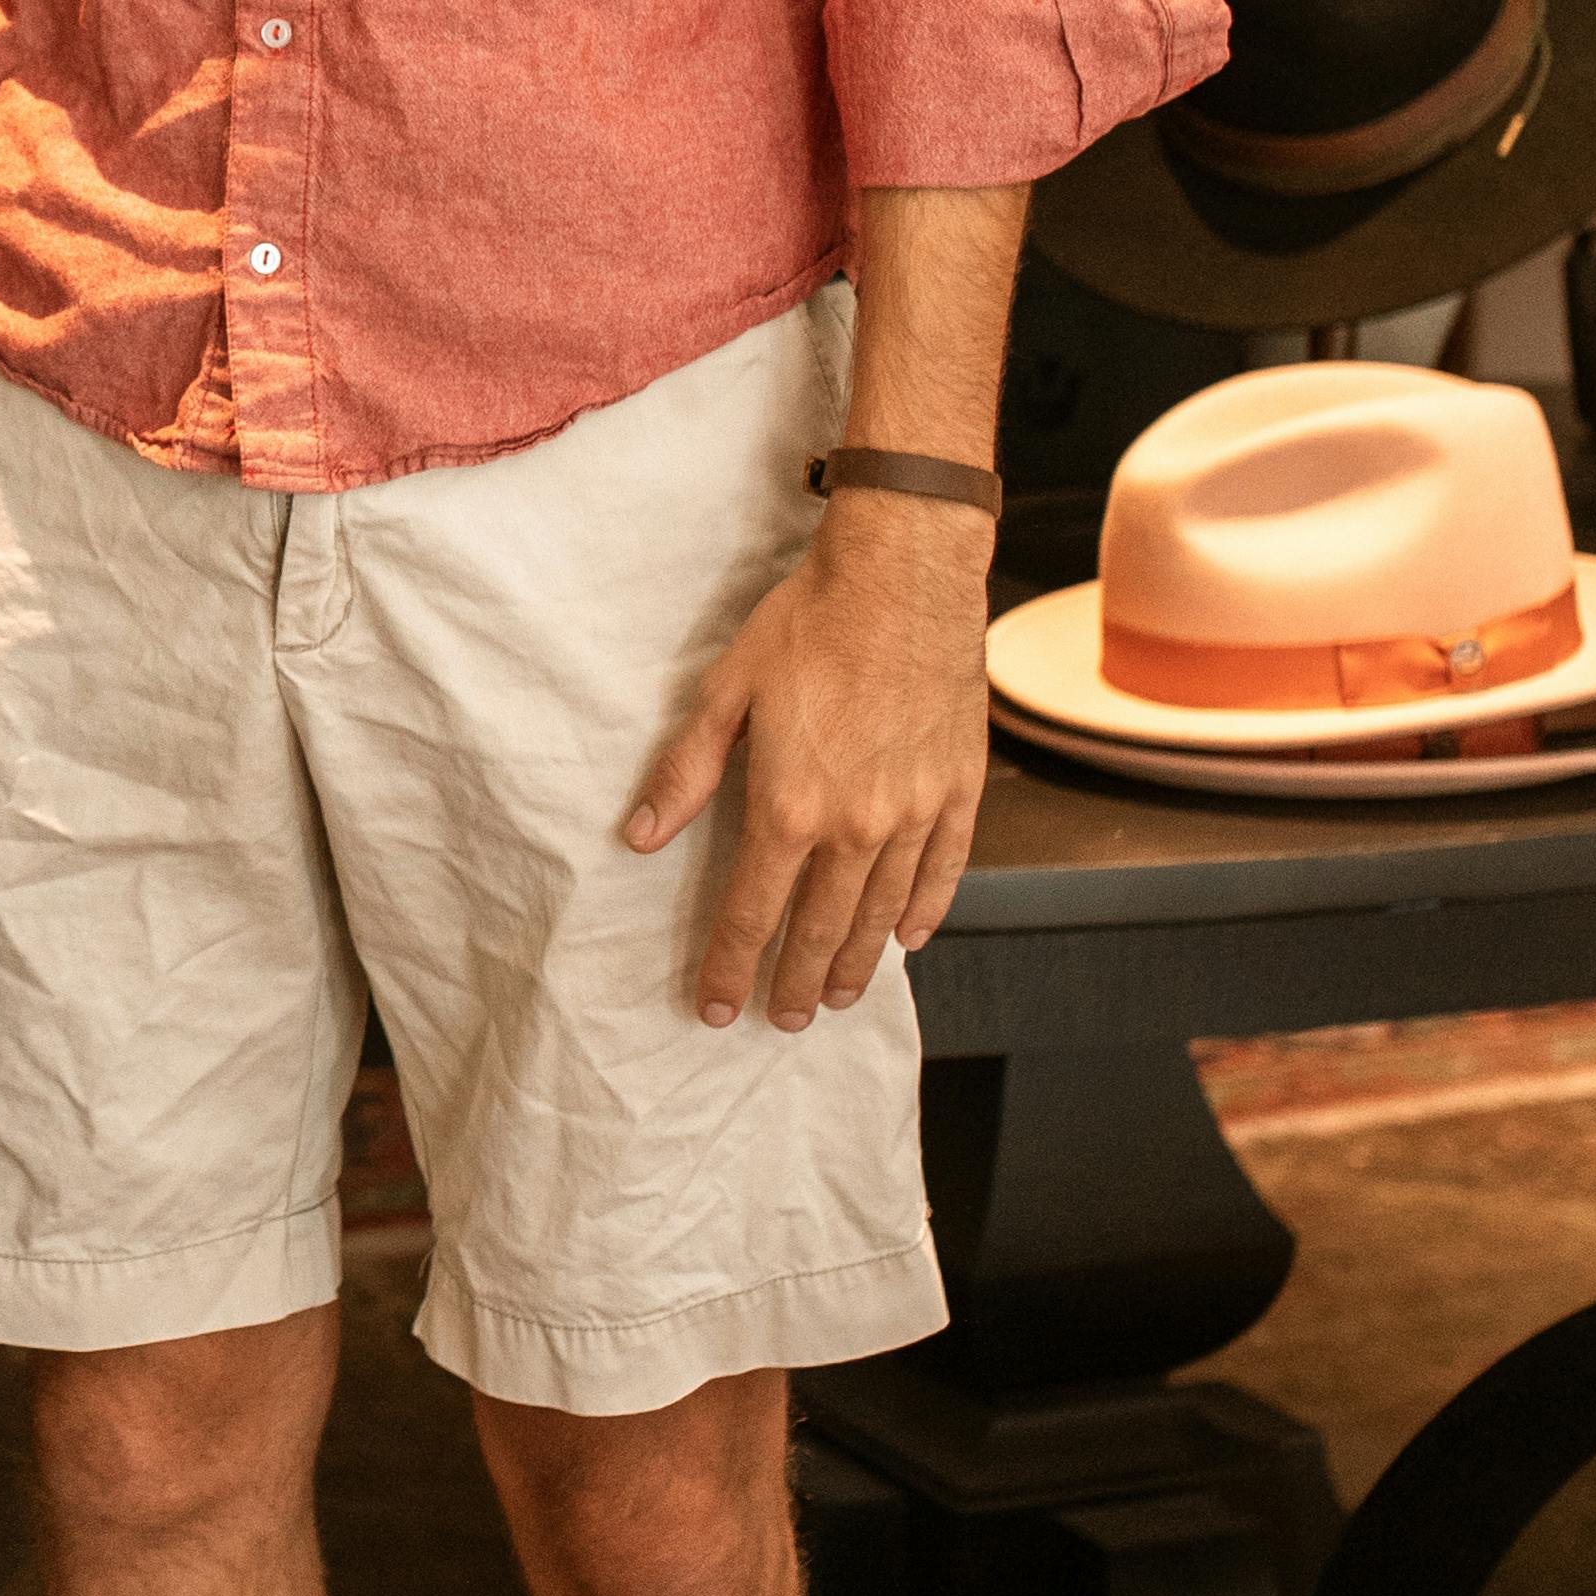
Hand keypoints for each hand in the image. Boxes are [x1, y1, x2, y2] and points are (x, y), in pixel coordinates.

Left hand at [625, 506, 990, 1029]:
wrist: (904, 575)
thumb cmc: (808, 624)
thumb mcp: (726, 692)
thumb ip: (686, 771)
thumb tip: (639, 836)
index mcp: (790, 806)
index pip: (752, 912)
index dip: (731, 967)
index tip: (717, 1008)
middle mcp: (856, 824)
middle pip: (822, 928)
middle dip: (798, 983)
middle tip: (786, 1021)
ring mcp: (914, 810)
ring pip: (883, 910)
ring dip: (859, 961)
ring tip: (842, 995)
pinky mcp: (956, 786)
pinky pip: (944, 868)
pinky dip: (927, 909)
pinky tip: (910, 936)